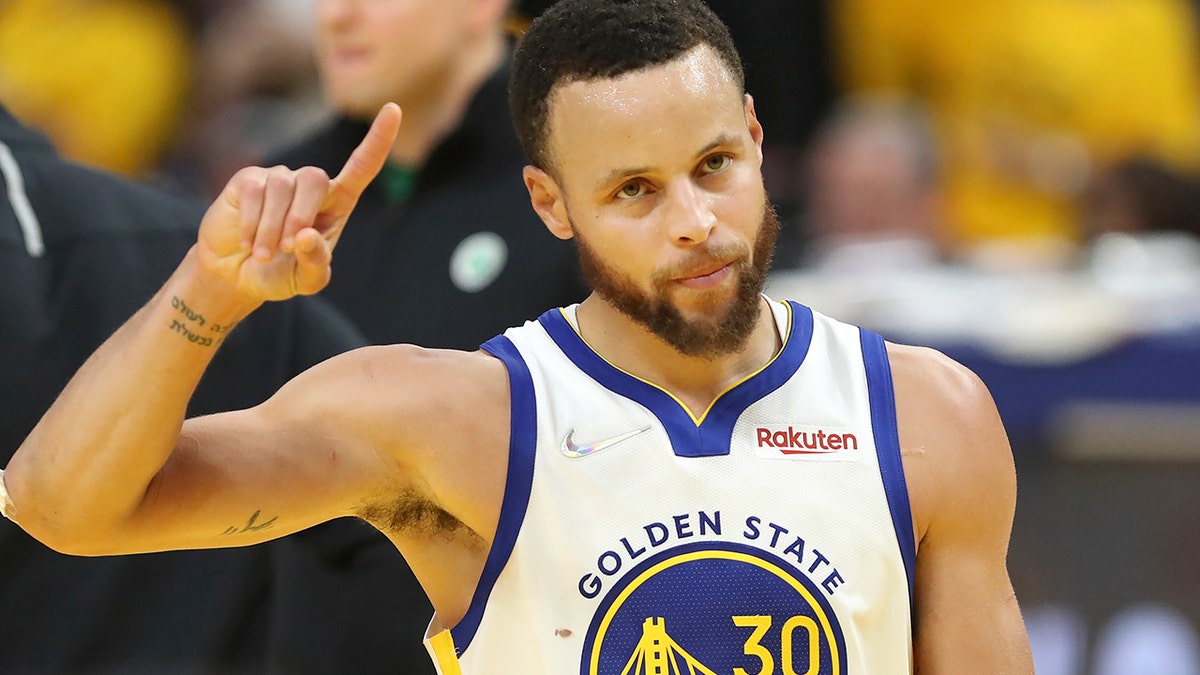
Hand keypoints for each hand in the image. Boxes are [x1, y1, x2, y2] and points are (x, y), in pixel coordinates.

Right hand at [196, 103, 401, 300]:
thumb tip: (307, 235)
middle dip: (301, 215)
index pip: (362, 167)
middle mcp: (310, 186)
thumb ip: (315, 263)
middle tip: (289, 248)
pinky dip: (252, 223)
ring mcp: (279, 179)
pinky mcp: (248, 181)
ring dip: (272, 227)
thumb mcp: (306, 279)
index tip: (394, 109)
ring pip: (281, 187)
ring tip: (262, 255)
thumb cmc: (281, 274)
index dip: (378, 139)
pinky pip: (253, 192)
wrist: (237, 275)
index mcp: (337, 204)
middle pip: (315, 179)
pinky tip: (247, 243)